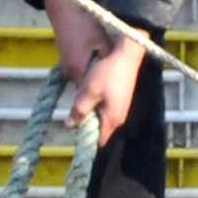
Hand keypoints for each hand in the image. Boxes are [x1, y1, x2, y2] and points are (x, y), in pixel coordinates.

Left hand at [59, 25, 146, 145]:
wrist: (126, 56)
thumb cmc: (108, 74)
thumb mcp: (89, 91)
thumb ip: (79, 110)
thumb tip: (70, 126)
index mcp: (112, 119)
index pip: (98, 141)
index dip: (85, 138)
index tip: (74, 128)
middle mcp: (119, 118)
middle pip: (99, 130)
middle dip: (86, 123)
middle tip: (75, 108)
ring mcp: (121, 110)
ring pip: (101, 119)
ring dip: (90, 112)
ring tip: (84, 96)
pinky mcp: (121, 101)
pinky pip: (106, 110)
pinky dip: (96, 105)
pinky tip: (92, 91)